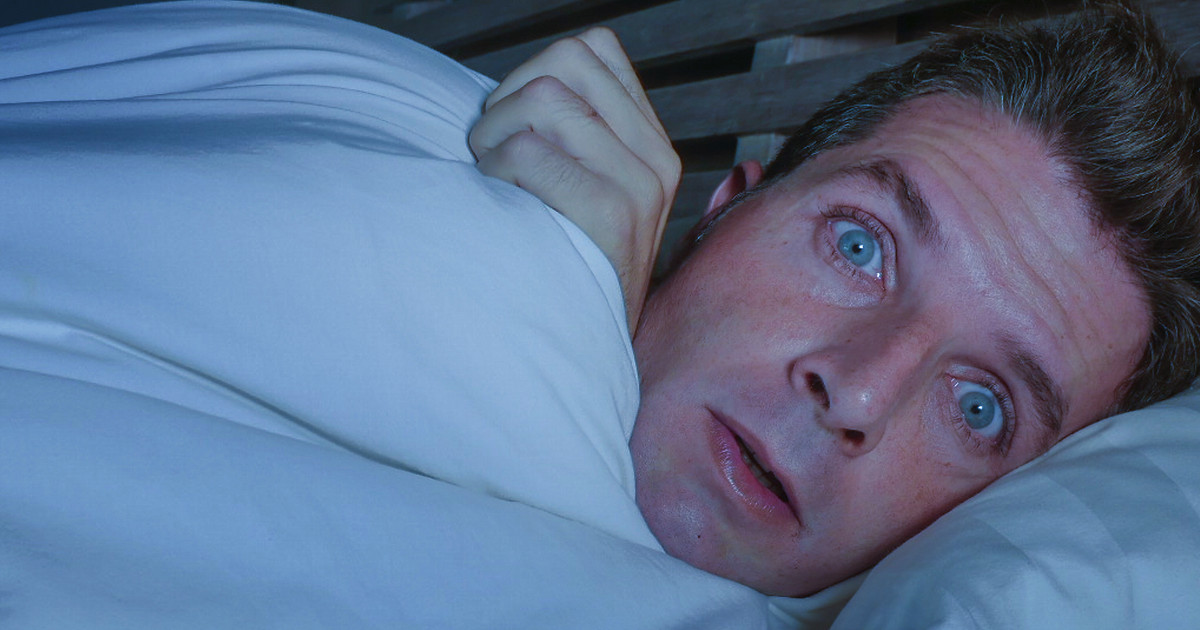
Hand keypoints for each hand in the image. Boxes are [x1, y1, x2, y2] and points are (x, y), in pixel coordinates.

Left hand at [469, 27, 680, 333]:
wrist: (589, 352)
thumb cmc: (565, 266)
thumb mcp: (589, 193)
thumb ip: (577, 137)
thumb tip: (527, 87)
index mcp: (652, 144)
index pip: (592, 50)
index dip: (535, 74)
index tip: (518, 129)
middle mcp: (657, 158)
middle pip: (564, 62)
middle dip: (510, 99)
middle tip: (495, 155)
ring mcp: (641, 187)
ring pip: (543, 100)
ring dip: (496, 135)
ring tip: (495, 179)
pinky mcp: (613, 217)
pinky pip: (532, 151)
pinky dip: (498, 168)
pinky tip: (500, 202)